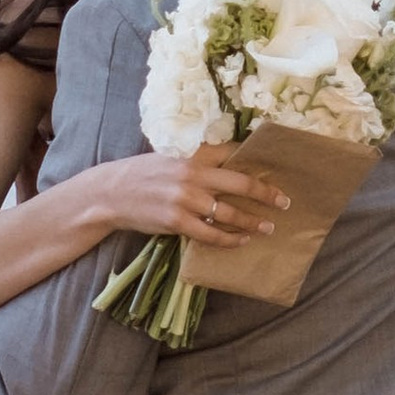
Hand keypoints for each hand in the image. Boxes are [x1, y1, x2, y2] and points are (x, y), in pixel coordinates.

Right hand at [80, 148, 290, 249]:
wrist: (110, 193)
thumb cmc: (142, 176)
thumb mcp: (169, 159)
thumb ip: (197, 162)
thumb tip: (229, 167)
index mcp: (192, 155)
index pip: (232, 153)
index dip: (256, 161)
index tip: (275, 168)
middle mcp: (192, 175)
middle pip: (240, 183)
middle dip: (266, 193)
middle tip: (284, 202)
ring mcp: (184, 199)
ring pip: (229, 212)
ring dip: (252, 222)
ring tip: (267, 227)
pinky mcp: (176, 221)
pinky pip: (211, 234)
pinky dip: (229, 239)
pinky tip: (241, 241)